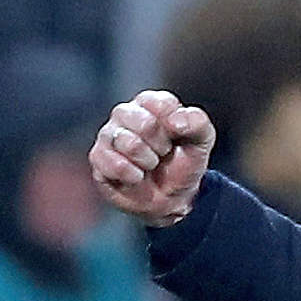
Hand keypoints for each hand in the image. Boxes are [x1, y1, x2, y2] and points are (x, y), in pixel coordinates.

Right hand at [88, 90, 214, 226]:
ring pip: (127, 142)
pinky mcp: (98, 158)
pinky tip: (137, 177)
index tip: (179, 137)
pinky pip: (113, 164)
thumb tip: (176, 121)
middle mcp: (126, 113)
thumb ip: (198, 123)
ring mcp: (108, 135)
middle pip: (144, 123)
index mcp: (151, 103)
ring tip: (150, 165)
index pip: (161, 104)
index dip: (175, 126)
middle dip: (161, 146)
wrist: (171, 197)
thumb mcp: (201, 142)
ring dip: (148, 161)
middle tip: (164, 153)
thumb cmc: (184, 163)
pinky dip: (133, 175)